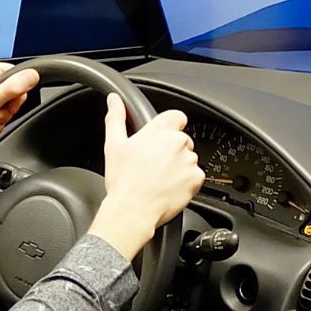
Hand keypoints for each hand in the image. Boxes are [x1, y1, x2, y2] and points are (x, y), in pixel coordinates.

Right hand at [89, 95, 203, 262]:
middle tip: (155, 166)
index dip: (171, 127)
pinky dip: (186, 182)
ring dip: (179, 166)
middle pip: (182, 140)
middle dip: (172, 151)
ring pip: (189, 159)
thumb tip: (114, 99)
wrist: (133, 210)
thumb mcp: (114, 145)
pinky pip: (195, 176)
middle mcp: (178, 142)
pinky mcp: (196, 179)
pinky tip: (169, 188)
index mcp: (159, 130)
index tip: (162, 138)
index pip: (177, 116)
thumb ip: (116, 118)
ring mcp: (189, 161)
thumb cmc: (123, 181)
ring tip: (160, 180)